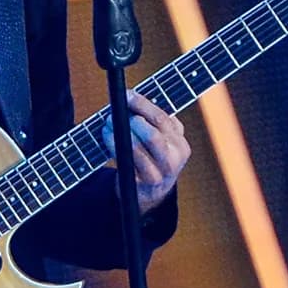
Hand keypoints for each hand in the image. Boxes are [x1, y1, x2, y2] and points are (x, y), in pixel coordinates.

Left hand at [101, 90, 188, 214]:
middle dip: (132, 120)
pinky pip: (124, 160)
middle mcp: (173, 160)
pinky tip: (107, 135)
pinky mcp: (140, 183)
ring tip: (108, 121)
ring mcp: (158, 174)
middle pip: (152, 135)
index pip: (163, 119)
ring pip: (136, 148)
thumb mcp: (164, 141)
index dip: (143, 105)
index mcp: (180, 144)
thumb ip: (156, 122)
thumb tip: (132, 98)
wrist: (151, 192)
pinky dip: (113, 144)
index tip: (127, 95)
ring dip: (118, 131)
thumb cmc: (154, 157)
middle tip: (116, 111)